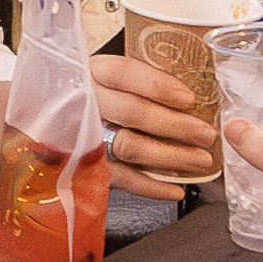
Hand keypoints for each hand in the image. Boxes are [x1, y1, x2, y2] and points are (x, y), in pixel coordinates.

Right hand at [89, 48, 217, 192]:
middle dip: (175, 125)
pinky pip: (121, 178)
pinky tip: (175, 188)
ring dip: (170, 156)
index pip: (125, 73)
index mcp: (93, 73)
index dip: (158, 86)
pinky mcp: (86, 166)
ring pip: (129, 147)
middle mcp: (85, 102)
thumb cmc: (95, 98)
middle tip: (205, 134)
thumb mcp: (111, 79)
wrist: (57, 121)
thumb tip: (194, 95)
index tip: (188, 98)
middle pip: (132, 112)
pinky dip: (151, 186)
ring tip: (200, 160)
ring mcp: (83, 136)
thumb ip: (142, 82)